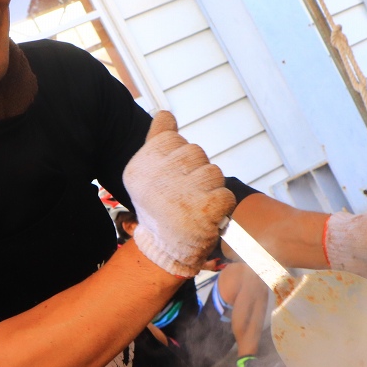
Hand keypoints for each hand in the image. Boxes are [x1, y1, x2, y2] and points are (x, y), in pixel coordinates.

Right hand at [123, 111, 235, 276]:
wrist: (164, 252)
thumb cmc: (158, 207)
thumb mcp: (147, 173)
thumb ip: (158, 140)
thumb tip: (166, 113)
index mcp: (141, 167)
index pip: (173, 139)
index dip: (179, 157)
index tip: (172, 176)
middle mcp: (158, 179)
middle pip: (196, 152)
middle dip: (196, 170)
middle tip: (186, 193)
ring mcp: (182, 196)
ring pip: (214, 172)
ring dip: (210, 188)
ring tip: (195, 205)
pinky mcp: (205, 211)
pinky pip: (225, 194)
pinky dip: (221, 206)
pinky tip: (207, 216)